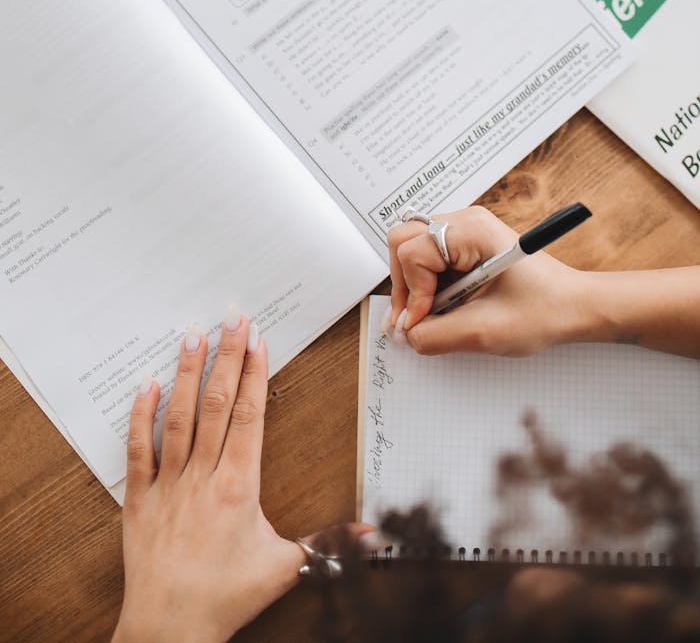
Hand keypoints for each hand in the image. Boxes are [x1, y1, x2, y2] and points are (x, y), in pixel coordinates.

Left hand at [113, 316, 302, 642]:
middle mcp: (203, 476)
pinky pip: (138, 449)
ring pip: (179, 417)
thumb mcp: (285, 568)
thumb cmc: (227, 597)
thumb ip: (329, 543)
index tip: (258, 341)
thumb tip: (372, 533)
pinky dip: (141, 415)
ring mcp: (168, 484)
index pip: (249, 416)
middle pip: (217, 404)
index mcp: (239, 486)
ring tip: (192, 335)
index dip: (255, 375)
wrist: (170, 629)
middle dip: (227, 357)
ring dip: (186, 374)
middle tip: (233, 318)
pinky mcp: (140, 498)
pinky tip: (146, 384)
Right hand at [387, 206, 588, 356]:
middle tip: (416, 320)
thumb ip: (434, 335)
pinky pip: (427, 259)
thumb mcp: (483, 331)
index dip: (412, 292)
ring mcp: (464, 232)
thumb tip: (403, 335)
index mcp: (472, 230)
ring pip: (411, 249)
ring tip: (435, 313)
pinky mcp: (465, 246)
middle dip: (405, 285)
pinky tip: (447, 305)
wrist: (574, 307)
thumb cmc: (544, 309)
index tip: (422, 321)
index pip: (412, 251)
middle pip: (402, 241)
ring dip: (415, 286)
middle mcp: (465, 222)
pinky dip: (427, 286)